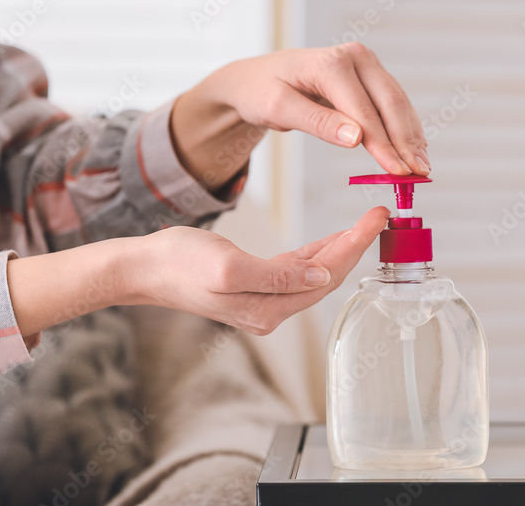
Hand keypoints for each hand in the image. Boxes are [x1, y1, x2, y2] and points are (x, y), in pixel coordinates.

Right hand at [7, 207, 389, 337]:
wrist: (144, 269)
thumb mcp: (228, 266)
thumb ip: (278, 274)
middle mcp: (271, 310)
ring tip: (365, 222)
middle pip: (329, 276)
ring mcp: (264, 301)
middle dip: (357, 245)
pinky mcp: (256, 287)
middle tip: (381, 214)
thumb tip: (322, 275)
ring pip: (317, 273)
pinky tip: (331, 240)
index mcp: (268, 307)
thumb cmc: (178, 264)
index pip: (327, 275)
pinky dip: (319, 253)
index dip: (356, 244)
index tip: (377, 218)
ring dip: (342, 248)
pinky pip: (298, 271)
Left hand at [171, 43, 429, 190]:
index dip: (383, 144)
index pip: (364, 111)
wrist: (257, 77)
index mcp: (331, 63)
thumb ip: (318, 122)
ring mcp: (364, 63)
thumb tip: (356, 139)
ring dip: (411, 136)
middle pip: (390, 103)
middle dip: (406, 141)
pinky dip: (404, 127)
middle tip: (418, 174)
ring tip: (422, 167)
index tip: (397, 172)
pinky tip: (413, 149)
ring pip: (397, 103)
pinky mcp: (368, 74)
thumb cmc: (262, 91)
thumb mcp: (278, 109)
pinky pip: (392, 103)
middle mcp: (354, 57)